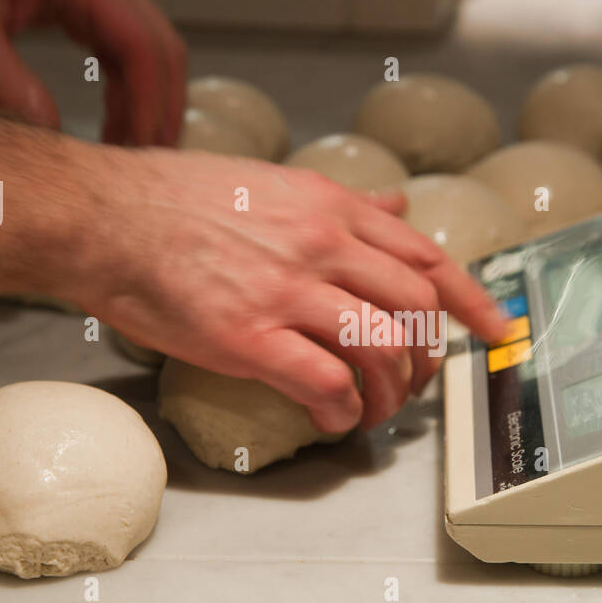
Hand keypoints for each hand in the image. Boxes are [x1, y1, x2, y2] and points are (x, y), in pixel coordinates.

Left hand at [0, 0, 185, 145]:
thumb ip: (5, 81)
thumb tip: (48, 134)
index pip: (141, 45)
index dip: (147, 102)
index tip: (138, 148)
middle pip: (163, 50)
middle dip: (162, 108)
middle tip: (148, 161)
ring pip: (153, 52)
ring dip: (148, 102)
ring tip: (129, 150)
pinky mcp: (95, 0)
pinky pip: (129, 50)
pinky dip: (129, 89)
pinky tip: (114, 123)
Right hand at [58, 148, 509, 432]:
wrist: (103, 215)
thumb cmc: (176, 200)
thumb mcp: (275, 184)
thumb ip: (343, 203)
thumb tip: (396, 206)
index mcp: (331, 208)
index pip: (428, 257)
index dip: (473, 300)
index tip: (498, 330)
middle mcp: (322, 245)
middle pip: (417, 311)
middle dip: (428, 359)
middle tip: (414, 385)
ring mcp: (287, 290)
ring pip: (381, 350)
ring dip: (391, 395)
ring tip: (373, 414)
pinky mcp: (248, 335)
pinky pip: (324, 381)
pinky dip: (342, 409)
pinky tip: (333, 418)